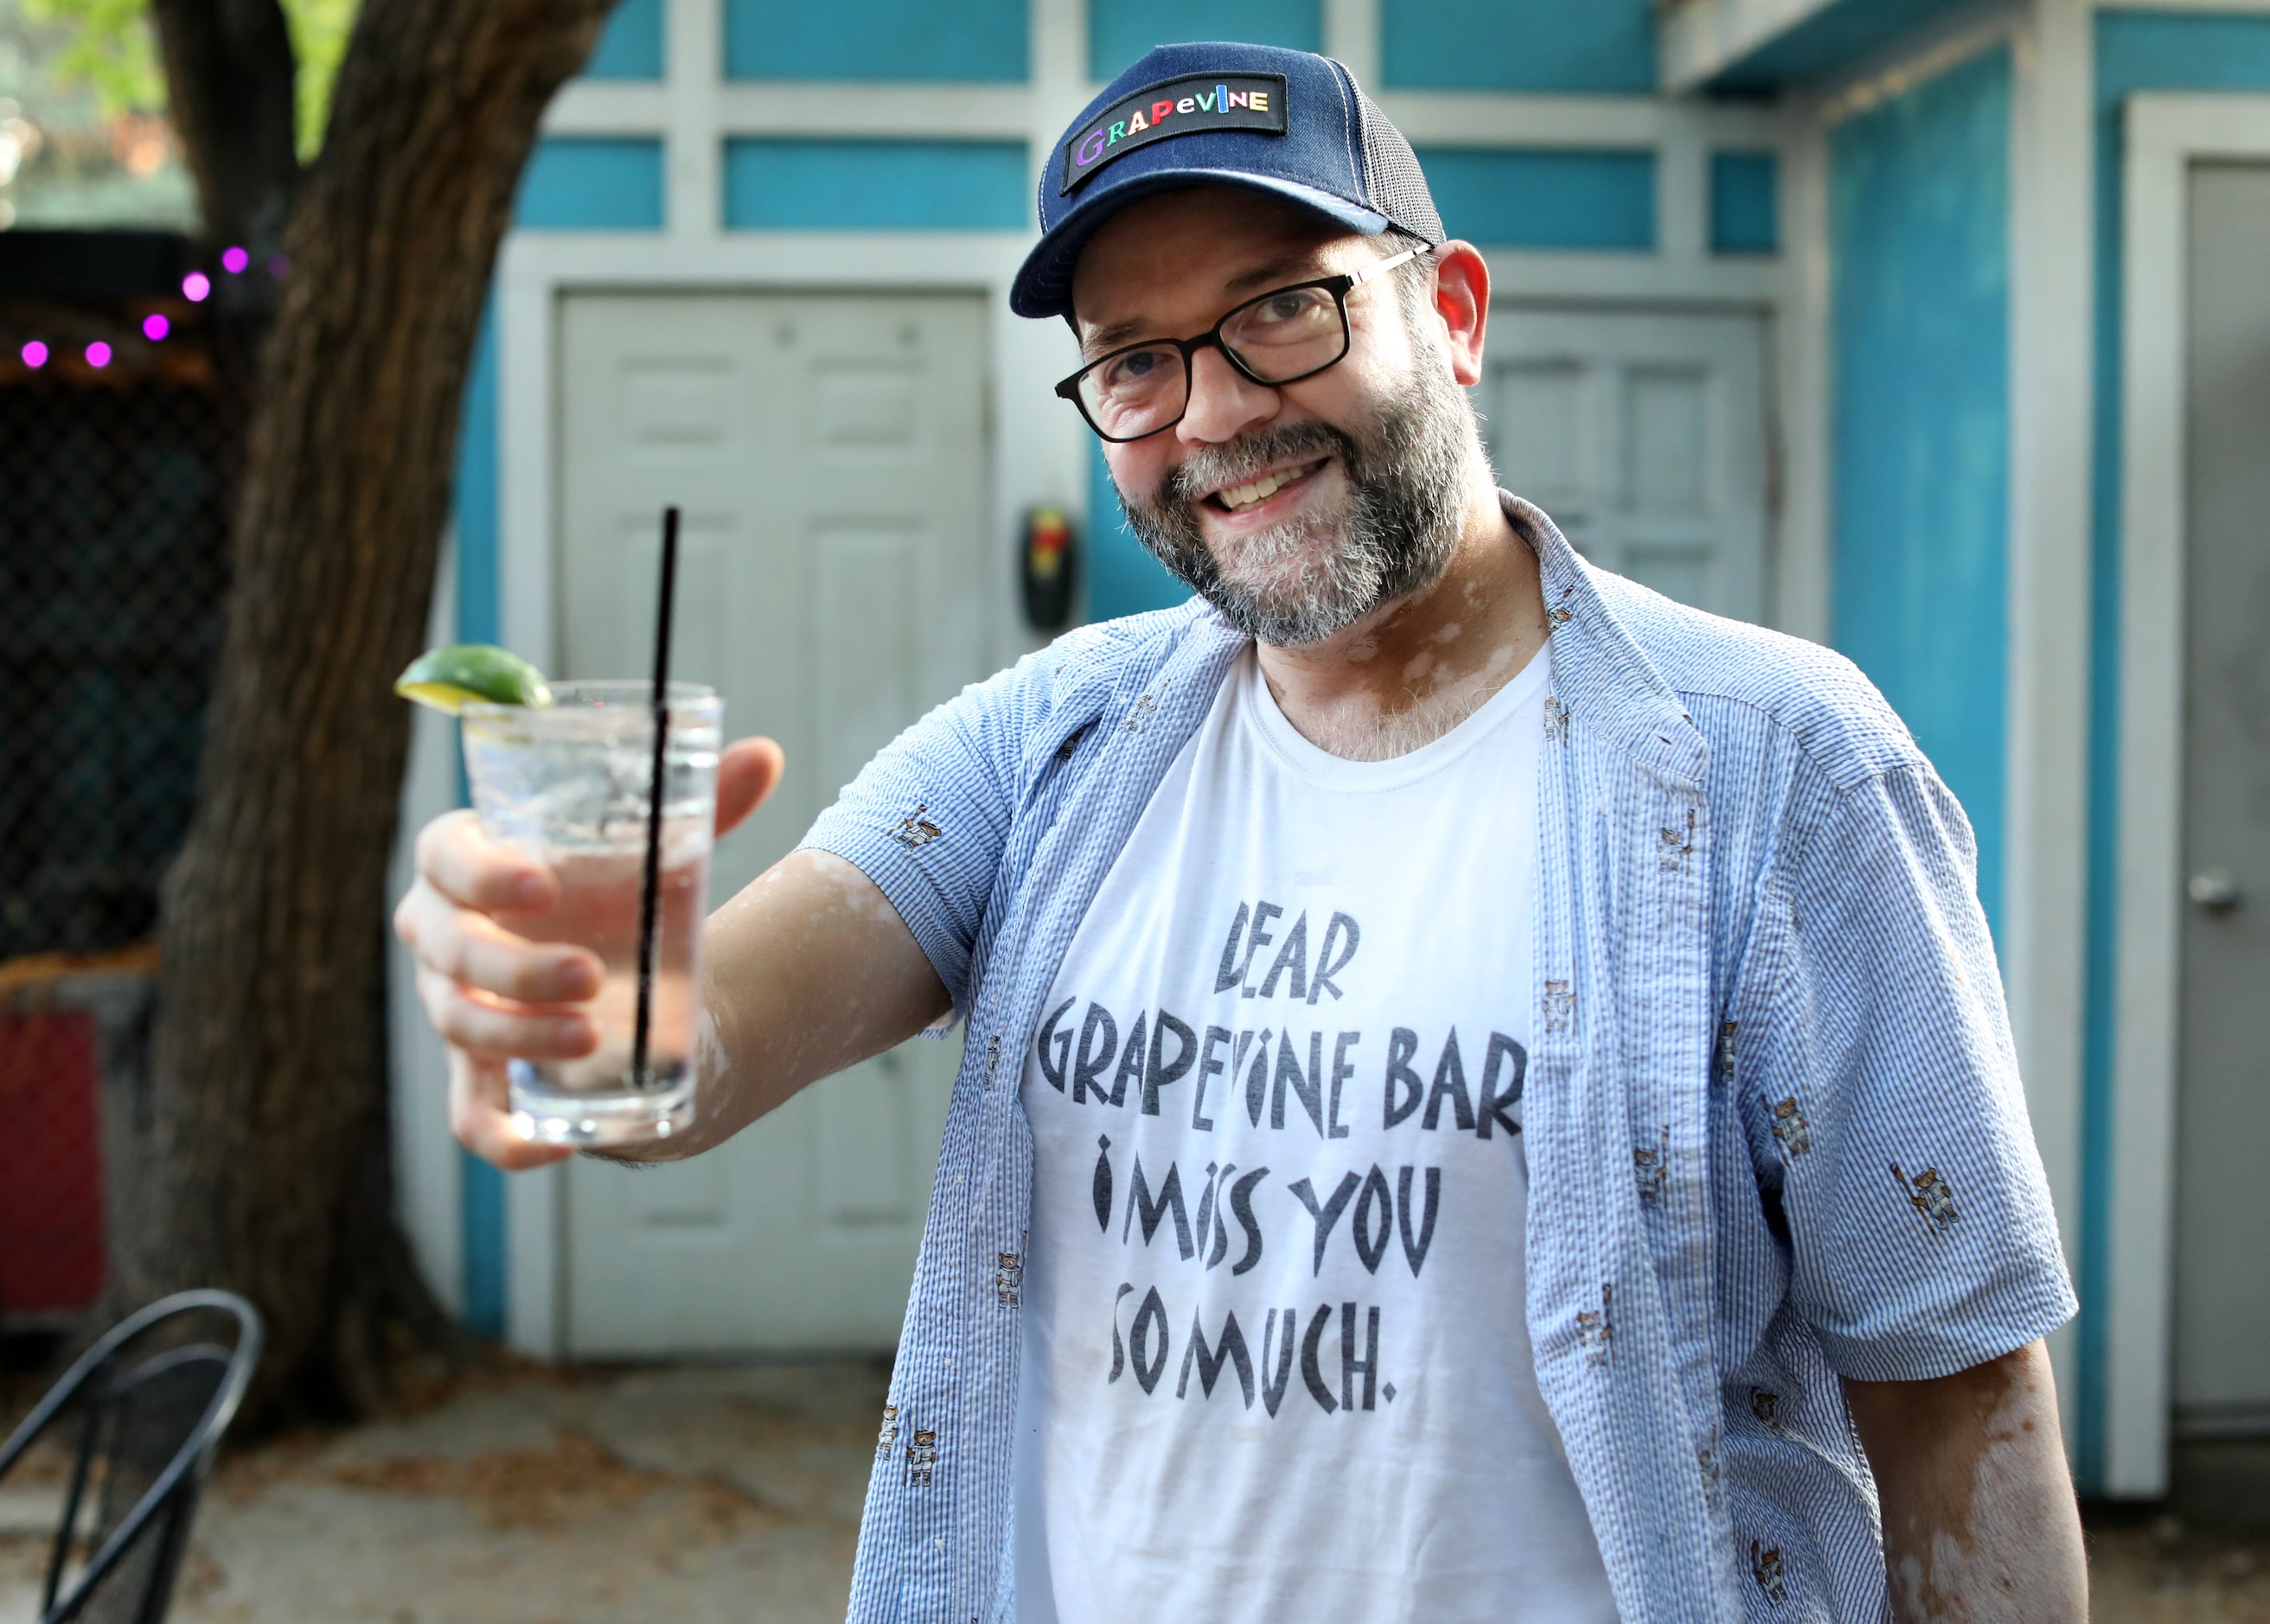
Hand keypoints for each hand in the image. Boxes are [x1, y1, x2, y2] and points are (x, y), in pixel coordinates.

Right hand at [393, 736, 784, 1168]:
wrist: (621, 973)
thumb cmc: (614, 893)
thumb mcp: (654, 852)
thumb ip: (703, 805)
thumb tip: (765, 755)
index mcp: (467, 864)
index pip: (444, 857)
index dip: (480, 872)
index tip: (542, 884)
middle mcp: (444, 937)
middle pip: (447, 951)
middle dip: (513, 967)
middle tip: (589, 975)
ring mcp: (455, 1011)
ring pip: (462, 1028)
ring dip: (522, 1036)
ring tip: (597, 1035)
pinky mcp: (481, 1079)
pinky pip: (474, 1121)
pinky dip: (508, 1138)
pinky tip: (558, 1146)